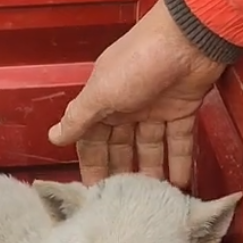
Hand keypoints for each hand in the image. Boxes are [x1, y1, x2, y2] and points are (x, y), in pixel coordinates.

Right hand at [47, 0, 226, 187]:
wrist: (188, 40)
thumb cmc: (138, 62)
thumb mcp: (101, 93)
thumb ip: (79, 119)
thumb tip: (53, 138)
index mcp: (104, 102)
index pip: (93, 140)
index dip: (93, 165)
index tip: (94, 192)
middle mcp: (128, 107)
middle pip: (121, 147)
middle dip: (122, 172)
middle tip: (123, 201)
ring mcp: (156, 109)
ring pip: (150, 148)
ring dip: (151, 171)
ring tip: (151, 199)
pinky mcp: (183, 110)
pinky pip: (178, 141)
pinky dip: (179, 161)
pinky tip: (178, 184)